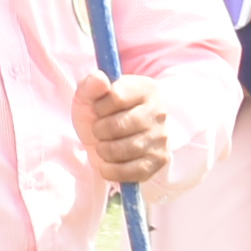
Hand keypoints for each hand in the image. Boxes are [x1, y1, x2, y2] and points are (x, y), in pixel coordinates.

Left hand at [70, 69, 167, 189]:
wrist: (111, 139)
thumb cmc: (101, 114)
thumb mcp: (89, 96)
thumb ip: (90, 85)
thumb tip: (100, 79)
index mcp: (145, 88)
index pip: (116, 96)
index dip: (99, 107)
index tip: (99, 109)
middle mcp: (159, 111)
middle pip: (119, 126)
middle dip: (100, 131)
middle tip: (100, 131)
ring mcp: (161, 137)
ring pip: (126, 150)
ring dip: (105, 151)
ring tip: (104, 146)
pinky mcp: (159, 160)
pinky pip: (133, 171)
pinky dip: (113, 170)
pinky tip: (108, 163)